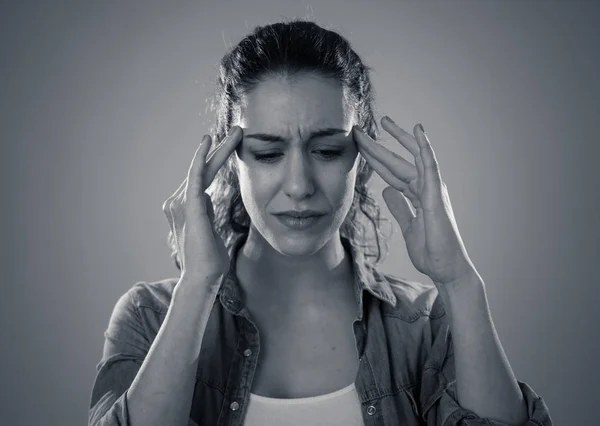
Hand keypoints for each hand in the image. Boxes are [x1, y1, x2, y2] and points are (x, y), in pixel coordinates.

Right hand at [162, 127, 242, 286]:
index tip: (233, 144)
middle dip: (220, 149)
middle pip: (203, 170)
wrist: (202, 278)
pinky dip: (200, 158)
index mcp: (185, 208)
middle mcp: (178, 203)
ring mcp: (180, 204)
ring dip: (219, 149)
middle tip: (238, 130)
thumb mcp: (210, 231)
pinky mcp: (188, 206)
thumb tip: (209, 202)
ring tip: (237, 133)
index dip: (217, 159)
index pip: (204, 178)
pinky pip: (195, 177)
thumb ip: (207, 214)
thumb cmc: (210, 261)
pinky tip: (208, 142)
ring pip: (202, 169)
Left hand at [353, 117, 474, 285]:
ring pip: (411, 158)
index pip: (390, 172)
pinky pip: (430, 165)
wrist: (446, 269)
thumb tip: (387, 191)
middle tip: (359, 129)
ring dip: (398, 138)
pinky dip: (424, 147)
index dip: (374, 159)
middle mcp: (425, 188)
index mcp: (417, 195)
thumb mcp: (408, 226)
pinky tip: (418, 130)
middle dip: (377, 146)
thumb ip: (400, 207)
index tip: (357, 146)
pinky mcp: (436, 195)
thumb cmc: (432, 251)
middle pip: (397, 161)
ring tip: (384, 121)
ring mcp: (432, 189)